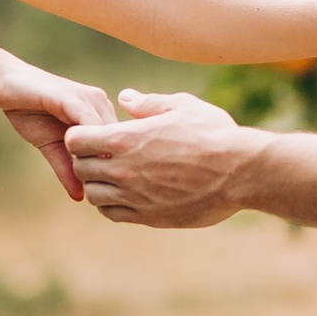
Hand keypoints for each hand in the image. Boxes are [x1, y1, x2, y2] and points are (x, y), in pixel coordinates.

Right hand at [0, 45, 117, 197]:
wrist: (3, 83)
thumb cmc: (30, 112)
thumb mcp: (52, 146)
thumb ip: (66, 168)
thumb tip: (80, 198)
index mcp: (100, 114)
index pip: (120, 144)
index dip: (119, 169)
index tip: (117, 194)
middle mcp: (100, 104)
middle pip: (120, 140)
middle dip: (117, 167)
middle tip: (111, 196)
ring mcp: (87, 98)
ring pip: (107, 132)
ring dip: (105, 157)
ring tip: (100, 184)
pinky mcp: (69, 96)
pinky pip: (86, 121)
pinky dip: (88, 142)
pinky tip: (83, 163)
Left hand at [65, 89, 254, 227]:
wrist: (241, 173)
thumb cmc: (214, 134)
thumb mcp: (182, 106)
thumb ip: (148, 103)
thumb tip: (124, 98)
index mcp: (126, 139)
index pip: (75, 140)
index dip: (81, 135)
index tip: (97, 134)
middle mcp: (124, 170)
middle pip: (81, 168)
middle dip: (88, 159)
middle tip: (106, 154)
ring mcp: (135, 196)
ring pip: (93, 195)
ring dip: (99, 184)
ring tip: (117, 175)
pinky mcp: (149, 217)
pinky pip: (113, 215)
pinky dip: (112, 205)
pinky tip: (127, 193)